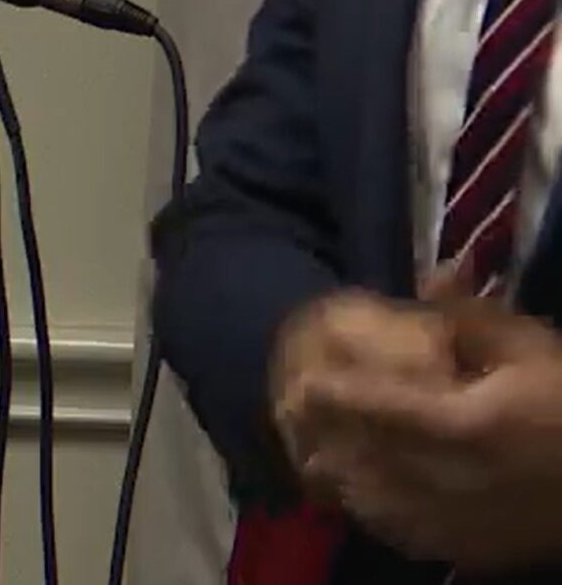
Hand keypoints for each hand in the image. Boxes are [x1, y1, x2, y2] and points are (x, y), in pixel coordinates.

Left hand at [295, 302, 561, 568]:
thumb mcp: (532, 350)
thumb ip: (472, 319)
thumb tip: (431, 276)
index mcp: (464, 424)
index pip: (374, 409)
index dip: (329, 396)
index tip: (301, 383)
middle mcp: (450, 479)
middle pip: (359, 460)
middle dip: (320, 437)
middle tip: (294, 414)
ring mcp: (457, 523)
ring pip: (369, 503)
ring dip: (339, 475)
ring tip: (315, 450)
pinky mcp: (468, 550)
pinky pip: (398, 532)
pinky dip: (370, 510)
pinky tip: (361, 490)